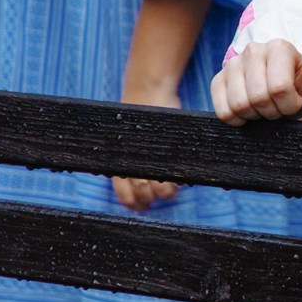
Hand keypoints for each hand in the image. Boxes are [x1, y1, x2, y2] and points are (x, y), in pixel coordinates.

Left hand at [114, 78, 183, 211]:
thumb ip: (131, 165)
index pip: (126, 198)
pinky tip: (181, 176)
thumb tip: (142, 192)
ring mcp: (149, 158)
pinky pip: (175, 174)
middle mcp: (131, 165)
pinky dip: (180, 179)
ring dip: (169, 192)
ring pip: (161, 190)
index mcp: (119, 166)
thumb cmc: (139, 120)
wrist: (148, 95)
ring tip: (174, 186)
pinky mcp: (166, 151)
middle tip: (163, 193)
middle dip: (155, 199)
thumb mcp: (128, 144)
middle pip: (145, 195)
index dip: (137, 206)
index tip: (145, 207)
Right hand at [211, 27, 301, 125]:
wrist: (285, 96)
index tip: (295, 101)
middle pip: (258, 98)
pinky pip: (223, 112)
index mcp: (278, 46)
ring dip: (256, 115)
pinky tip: (250, 111)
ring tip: (266, 106)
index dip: (289, 104)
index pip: (279, 88)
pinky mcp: (217, 81)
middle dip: (273, 111)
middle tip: (280, 106)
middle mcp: (252, 50)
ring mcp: (232, 64)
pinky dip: (238, 119)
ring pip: (239, 105)